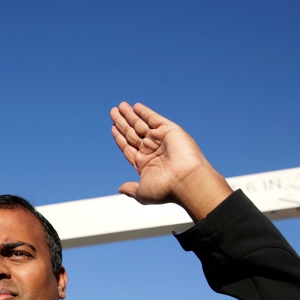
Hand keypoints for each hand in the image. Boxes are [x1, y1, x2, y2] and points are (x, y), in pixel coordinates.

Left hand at [110, 102, 231, 220]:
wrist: (186, 181)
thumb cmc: (166, 190)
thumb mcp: (142, 193)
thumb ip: (131, 189)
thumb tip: (120, 189)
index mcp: (144, 164)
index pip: (128, 146)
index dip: (120, 137)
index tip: (112, 127)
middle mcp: (152, 150)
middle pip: (132, 133)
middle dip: (122, 122)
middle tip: (113, 111)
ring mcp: (160, 140)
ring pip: (141, 124)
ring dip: (130, 115)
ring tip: (120, 106)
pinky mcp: (169, 130)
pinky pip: (154, 118)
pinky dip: (145, 112)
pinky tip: (135, 107)